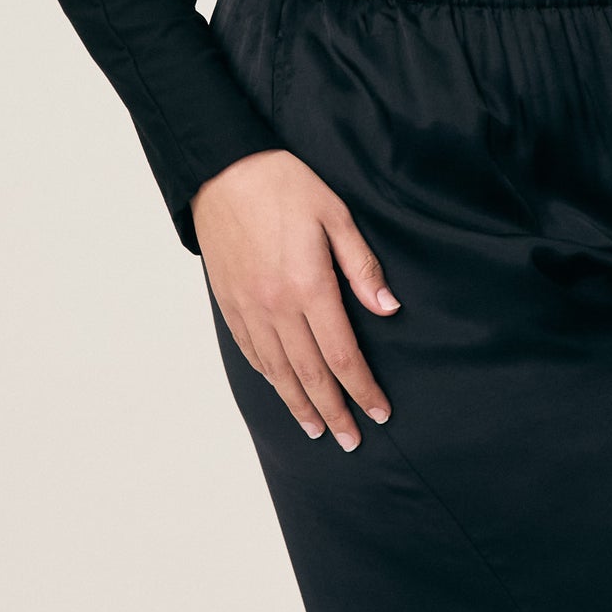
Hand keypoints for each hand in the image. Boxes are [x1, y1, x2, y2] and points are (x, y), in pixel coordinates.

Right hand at [192, 149, 400, 449]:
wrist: (223, 170)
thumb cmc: (284, 184)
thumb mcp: (335, 214)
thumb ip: (361, 265)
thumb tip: (387, 308)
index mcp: (309, 286)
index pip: (342, 354)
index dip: (362, 388)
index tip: (379, 412)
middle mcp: (277, 307)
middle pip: (310, 374)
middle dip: (334, 411)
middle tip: (351, 440)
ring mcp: (249, 308)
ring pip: (277, 371)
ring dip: (299, 404)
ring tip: (316, 429)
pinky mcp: (229, 302)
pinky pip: (251, 352)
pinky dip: (268, 378)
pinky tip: (281, 390)